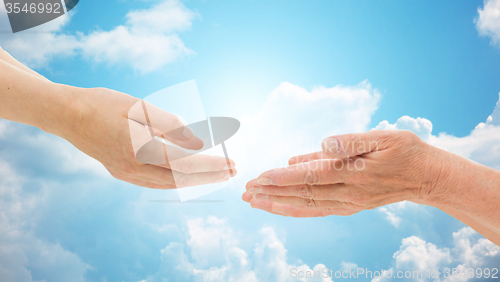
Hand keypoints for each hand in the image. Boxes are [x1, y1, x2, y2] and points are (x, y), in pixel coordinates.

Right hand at [59, 86, 234, 188]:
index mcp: (140, 151)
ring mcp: (127, 174)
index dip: (211, 165)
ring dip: (195, 181)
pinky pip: (156, 182)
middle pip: (181, 179)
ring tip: (217, 175)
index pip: (186, 163)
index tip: (232, 163)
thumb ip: (171, 125)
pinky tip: (187, 176)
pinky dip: (177, 180)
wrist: (67, 115)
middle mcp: (134, 169)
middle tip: (233, 172)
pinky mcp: (122, 173)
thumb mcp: (139, 107)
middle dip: (210, 177)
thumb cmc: (104, 104)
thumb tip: (198, 142)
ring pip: (169, 184)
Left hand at [243, 130, 446, 216]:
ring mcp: (348, 203)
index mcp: (355, 173)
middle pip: (303, 193)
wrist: (426, 177)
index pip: (312, 175)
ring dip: (278, 204)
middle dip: (272, 192)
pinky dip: (296, 210)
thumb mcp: (383, 137)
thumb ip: (352, 141)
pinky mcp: (349, 207)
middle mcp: (349, 193)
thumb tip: (323, 143)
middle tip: (246, 191)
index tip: (261, 177)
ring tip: (254, 202)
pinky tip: (279, 207)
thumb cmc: (405, 151)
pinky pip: (317, 210)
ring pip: (307, 205)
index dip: (284, 177)